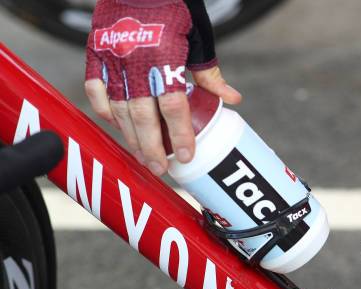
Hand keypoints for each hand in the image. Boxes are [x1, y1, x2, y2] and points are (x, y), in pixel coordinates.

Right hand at [84, 0, 240, 175]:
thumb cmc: (176, 7)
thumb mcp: (199, 40)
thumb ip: (210, 74)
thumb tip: (232, 100)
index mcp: (166, 59)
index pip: (174, 108)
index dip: (180, 135)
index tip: (186, 157)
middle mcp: (137, 62)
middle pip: (143, 117)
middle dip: (152, 147)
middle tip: (159, 169)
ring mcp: (113, 58)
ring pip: (119, 108)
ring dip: (131, 137)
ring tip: (142, 155)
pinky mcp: (95, 52)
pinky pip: (96, 90)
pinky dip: (106, 110)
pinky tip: (118, 126)